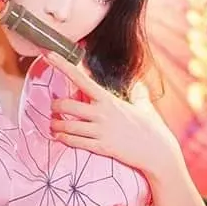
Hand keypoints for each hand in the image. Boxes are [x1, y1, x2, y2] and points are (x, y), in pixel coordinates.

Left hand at [47, 51, 180, 176]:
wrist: (158, 151)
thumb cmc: (152, 128)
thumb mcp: (144, 107)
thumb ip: (138, 94)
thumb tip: (139, 85)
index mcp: (108, 99)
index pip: (81, 78)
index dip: (62, 65)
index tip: (48, 54)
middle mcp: (102, 113)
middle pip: (66, 106)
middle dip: (54, 107)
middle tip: (53, 109)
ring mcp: (100, 131)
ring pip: (67, 126)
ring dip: (55, 126)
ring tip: (53, 126)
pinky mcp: (101, 147)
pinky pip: (75, 142)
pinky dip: (64, 139)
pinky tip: (60, 138)